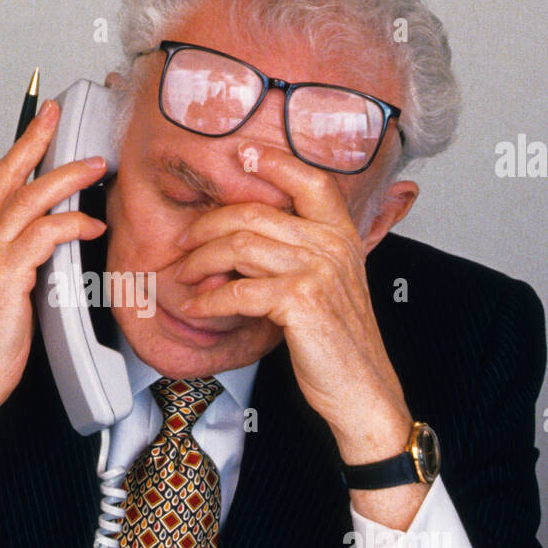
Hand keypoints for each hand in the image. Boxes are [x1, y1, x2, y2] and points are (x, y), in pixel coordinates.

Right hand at [0, 100, 106, 511]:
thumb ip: (8, 256)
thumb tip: (41, 236)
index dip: (14, 154)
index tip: (36, 129)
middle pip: (3, 176)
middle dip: (34, 141)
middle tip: (58, 115)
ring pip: (27, 198)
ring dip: (65, 177)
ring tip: (94, 167)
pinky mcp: (2, 275)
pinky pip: (42, 234)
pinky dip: (70, 223)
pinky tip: (89, 225)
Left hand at [173, 142, 412, 470]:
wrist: (363, 391)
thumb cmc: (340, 343)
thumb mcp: (330, 285)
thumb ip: (300, 254)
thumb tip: (244, 239)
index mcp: (343, 235)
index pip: (310, 180)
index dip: (274, 163)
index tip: (240, 156)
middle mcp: (333, 245)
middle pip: (254, 213)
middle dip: (208, 224)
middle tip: (185, 240)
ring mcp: (318, 271)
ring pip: (239, 247)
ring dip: (201, 262)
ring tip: (185, 276)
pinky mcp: (300, 301)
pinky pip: (238, 290)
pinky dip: (210, 300)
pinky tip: (198, 307)